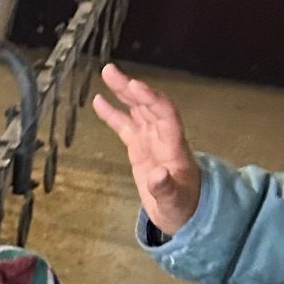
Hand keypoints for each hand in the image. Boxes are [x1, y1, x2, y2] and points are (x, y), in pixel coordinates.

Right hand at [92, 64, 202, 234]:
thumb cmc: (183, 206)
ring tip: (106, 73)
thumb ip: (165, 188)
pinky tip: (99, 101)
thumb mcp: (174, 202)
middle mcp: (163, 138)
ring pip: (137, 110)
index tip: (134, 86)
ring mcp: (151, 141)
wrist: (185, 212)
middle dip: (131, 88)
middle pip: (148, 106)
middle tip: (111, 71)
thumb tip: (158, 174)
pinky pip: (126, 125)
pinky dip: (113, 113)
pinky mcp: (140, 148)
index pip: (164, 115)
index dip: (150, 99)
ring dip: (123, 92)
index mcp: (174, 147)